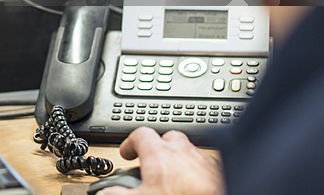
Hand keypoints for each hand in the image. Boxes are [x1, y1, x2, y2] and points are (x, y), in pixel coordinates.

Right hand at [97, 128, 223, 194]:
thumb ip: (118, 193)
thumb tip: (104, 193)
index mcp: (159, 153)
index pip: (140, 134)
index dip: (131, 143)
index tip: (127, 153)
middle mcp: (182, 150)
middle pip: (167, 137)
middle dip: (159, 147)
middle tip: (152, 162)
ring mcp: (202, 159)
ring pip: (189, 150)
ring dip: (180, 159)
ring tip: (175, 177)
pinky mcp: (219, 171)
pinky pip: (206, 164)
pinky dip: (199, 171)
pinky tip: (196, 185)